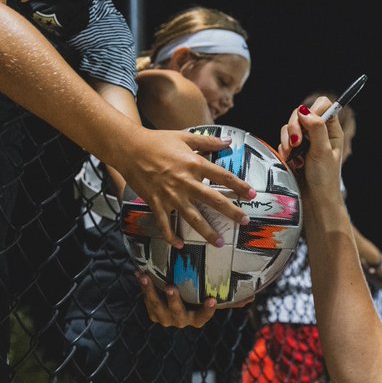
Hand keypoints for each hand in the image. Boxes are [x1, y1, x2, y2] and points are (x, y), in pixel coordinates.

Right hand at [116, 129, 254, 248]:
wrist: (129, 148)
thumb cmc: (157, 141)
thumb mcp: (184, 137)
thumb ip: (208, 141)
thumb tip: (228, 141)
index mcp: (194, 163)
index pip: (223, 176)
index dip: (240, 186)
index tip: (252, 194)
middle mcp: (185, 181)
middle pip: (213, 200)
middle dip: (231, 212)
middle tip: (245, 221)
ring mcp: (170, 195)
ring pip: (193, 218)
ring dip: (207, 232)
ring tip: (220, 243)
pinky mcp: (156, 202)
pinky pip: (165, 224)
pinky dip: (171, 236)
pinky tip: (180, 245)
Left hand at [137, 272, 253, 328]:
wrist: (172, 306)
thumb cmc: (198, 301)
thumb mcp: (211, 300)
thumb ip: (230, 300)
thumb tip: (253, 298)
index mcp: (196, 318)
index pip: (203, 317)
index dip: (207, 310)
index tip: (212, 299)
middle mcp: (181, 320)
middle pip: (177, 313)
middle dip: (174, 301)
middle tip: (171, 287)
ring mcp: (165, 317)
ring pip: (157, 306)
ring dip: (150, 292)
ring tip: (145, 277)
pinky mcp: (153, 312)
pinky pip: (147, 300)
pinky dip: (143, 287)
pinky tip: (140, 273)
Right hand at [277, 98, 342, 195]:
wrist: (314, 200)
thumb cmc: (324, 179)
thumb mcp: (322, 151)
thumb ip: (315, 128)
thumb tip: (305, 110)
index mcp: (331, 130)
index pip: (323, 105)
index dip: (312, 110)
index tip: (307, 123)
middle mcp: (318, 133)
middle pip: (301, 114)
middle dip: (294, 128)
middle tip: (296, 143)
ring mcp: (305, 141)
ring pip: (289, 127)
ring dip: (288, 141)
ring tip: (293, 156)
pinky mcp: (293, 150)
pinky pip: (283, 141)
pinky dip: (284, 150)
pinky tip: (291, 162)